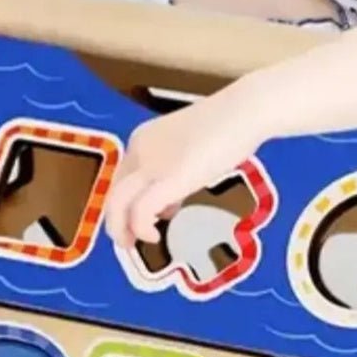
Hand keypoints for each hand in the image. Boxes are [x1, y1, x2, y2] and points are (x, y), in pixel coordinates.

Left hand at [104, 91, 264, 249]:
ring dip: (120, 228)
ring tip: (132, 244)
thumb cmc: (227, 126)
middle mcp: (139, 151)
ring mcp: (151, 164)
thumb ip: (175, 175)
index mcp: (143, 140)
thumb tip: (169, 205)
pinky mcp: (167, 179)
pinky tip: (153, 236)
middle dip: (117, 221)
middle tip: (128, 240)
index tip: (151, 215)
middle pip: (114, 192)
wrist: (242, 112)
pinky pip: (140, 210)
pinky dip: (141, 228)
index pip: (123, 178)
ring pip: (117, 203)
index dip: (128, 202)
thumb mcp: (191, 151)